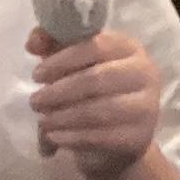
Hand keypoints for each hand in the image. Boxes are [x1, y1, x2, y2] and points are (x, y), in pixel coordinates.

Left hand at [25, 28, 166, 179]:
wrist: (121, 133)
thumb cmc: (94, 89)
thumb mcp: (74, 62)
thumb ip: (53, 44)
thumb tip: (33, 42)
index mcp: (129, 48)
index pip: (96, 46)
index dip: (63, 60)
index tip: (37, 74)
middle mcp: (145, 73)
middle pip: (96, 79)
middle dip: (59, 92)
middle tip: (35, 102)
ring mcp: (146, 106)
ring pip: (97, 111)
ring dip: (62, 117)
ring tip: (42, 122)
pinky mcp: (139, 136)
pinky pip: (100, 137)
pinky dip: (72, 138)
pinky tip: (54, 137)